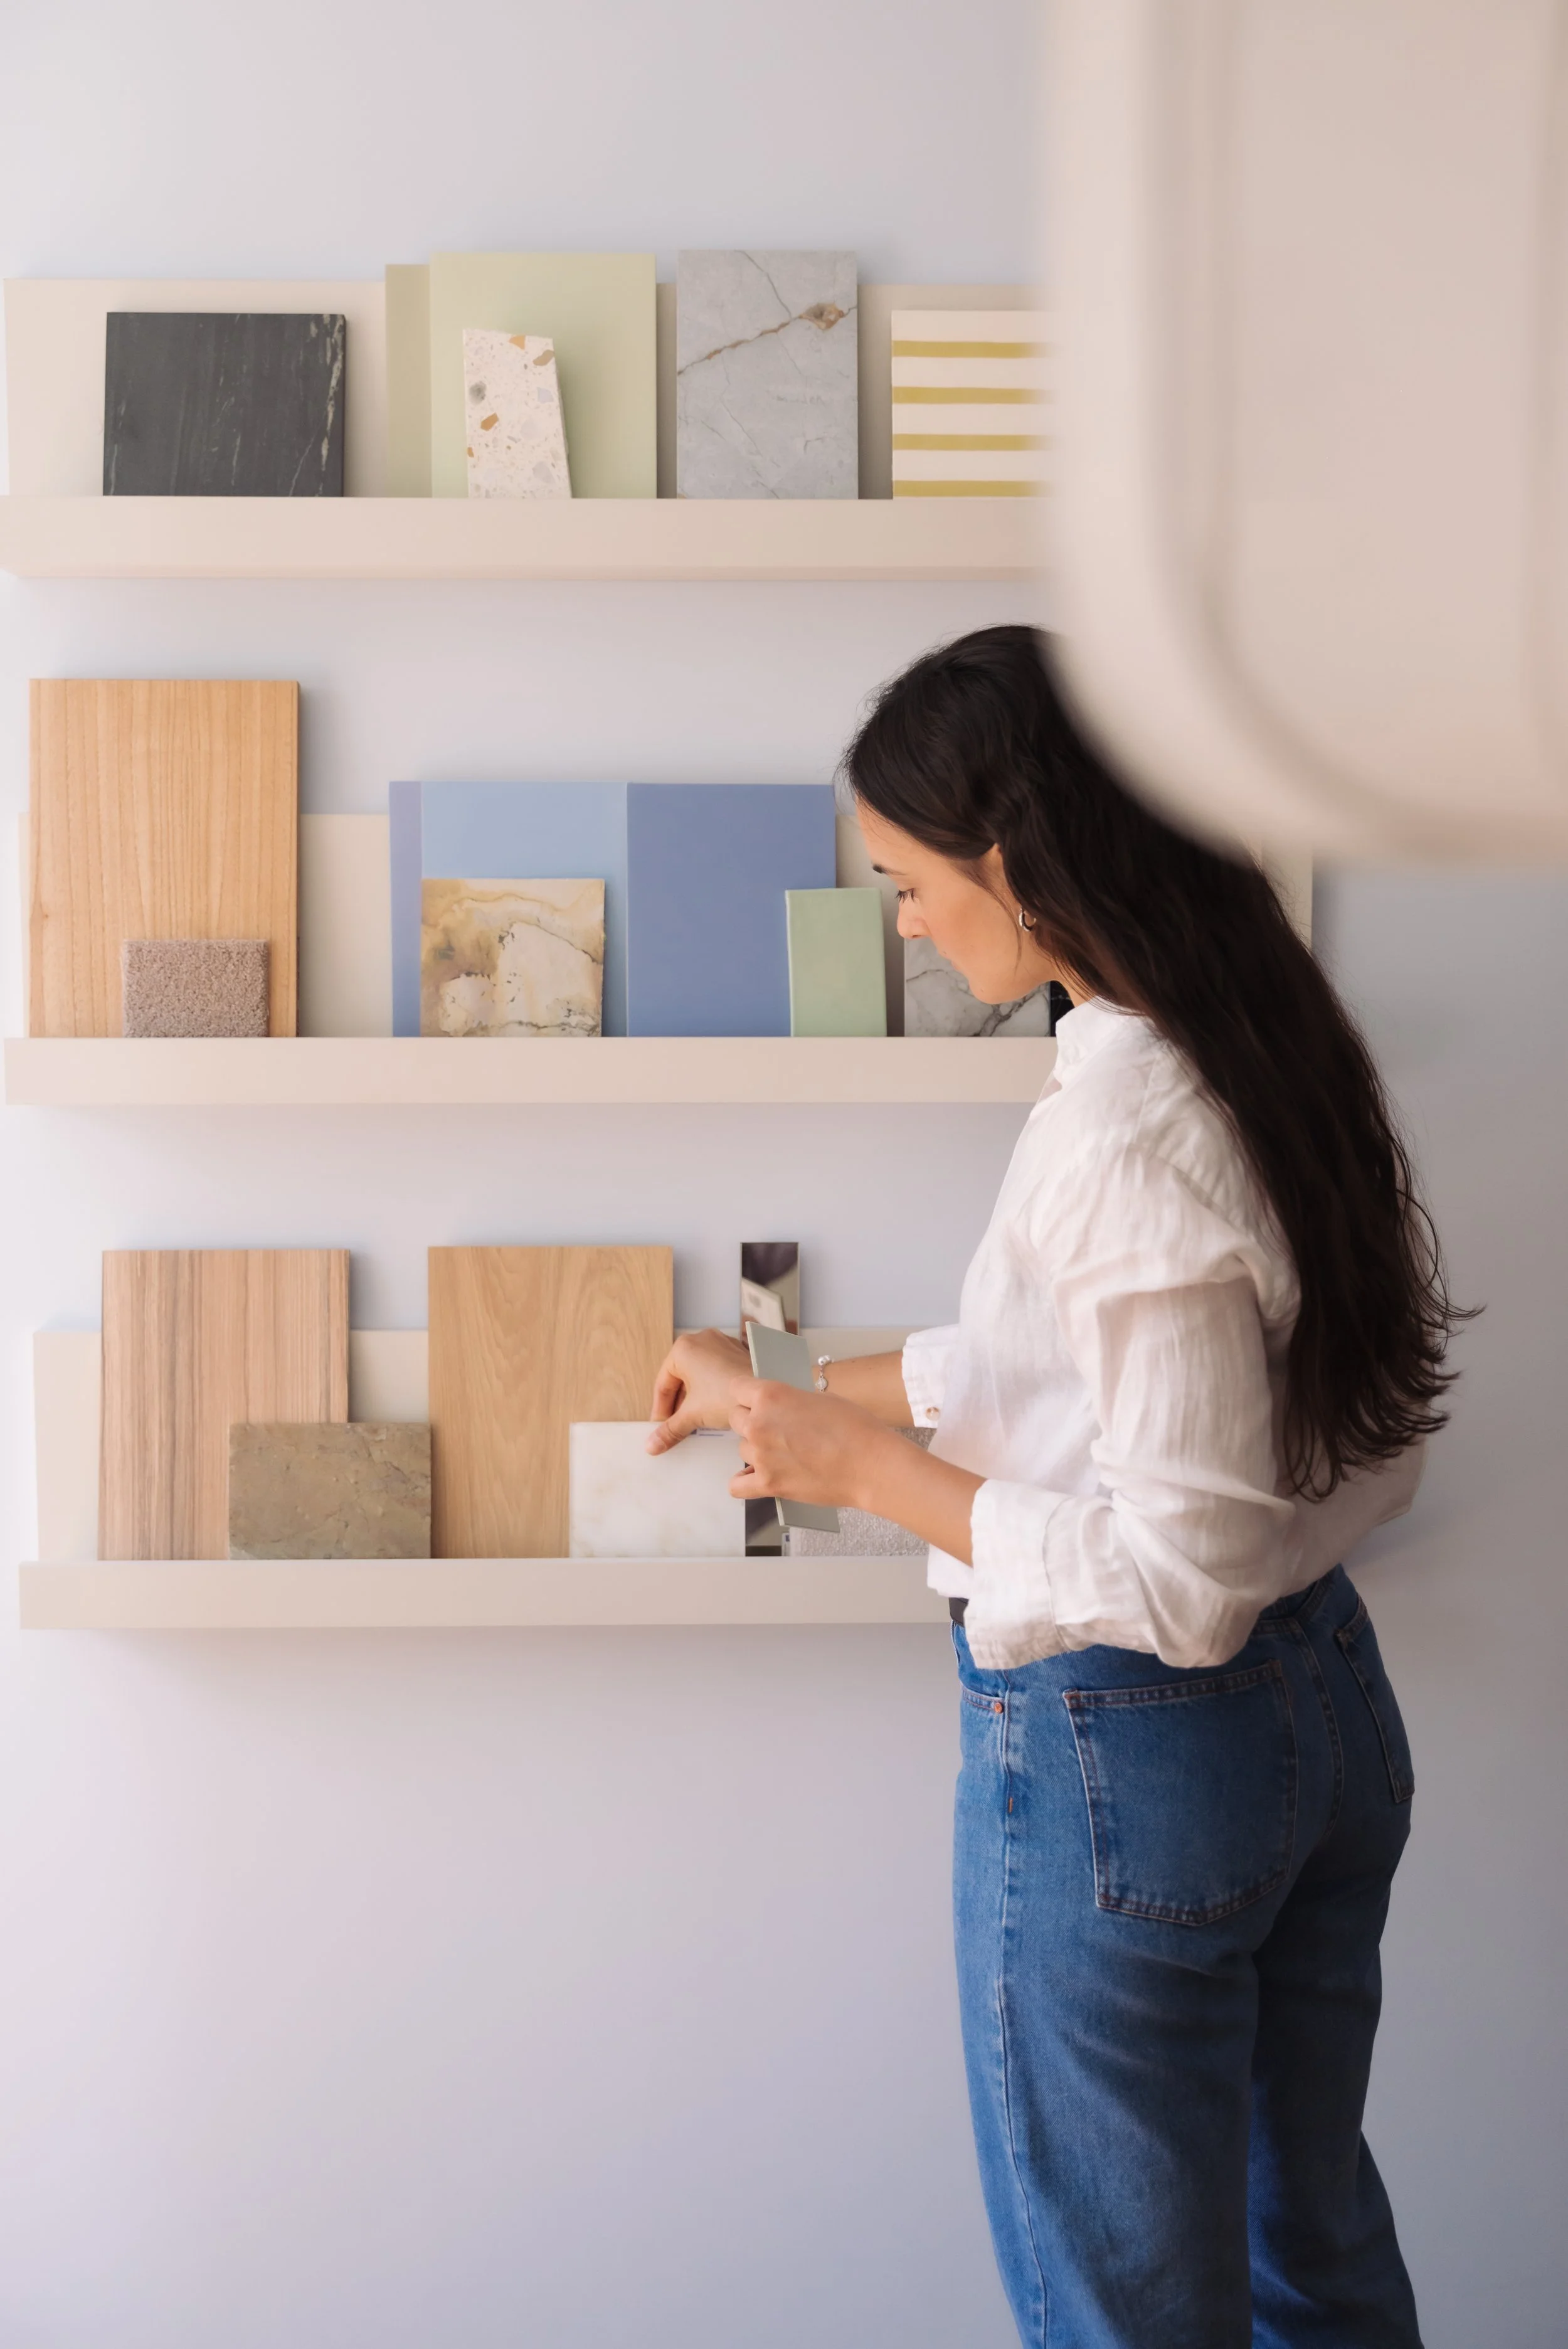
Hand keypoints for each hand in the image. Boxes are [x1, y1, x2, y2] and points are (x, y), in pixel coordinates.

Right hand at [647, 1328, 753, 1451]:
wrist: (763, 1397)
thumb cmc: (728, 1396)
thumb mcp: (692, 1415)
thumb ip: (669, 1430)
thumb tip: (653, 1444)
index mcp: (683, 1348)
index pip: (663, 1384)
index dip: (660, 1409)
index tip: (660, 1427)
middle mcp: (701, 1339)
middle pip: (680, 1378)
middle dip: (677, 1404)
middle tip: (675, 1426)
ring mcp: (720, 1343)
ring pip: (698, 1375)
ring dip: (693, 1398)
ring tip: (694, 1420)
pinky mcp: (736, 1352)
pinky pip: (714, 1371)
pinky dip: (709, 1389)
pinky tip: (712, 1408)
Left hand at [726, 1378, 898, 1510]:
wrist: (872, 1465)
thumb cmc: (855, 1429)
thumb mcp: (820, 1399)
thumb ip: (790, 1402)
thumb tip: (779, 1411)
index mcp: (771, 1396)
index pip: (737, 1388)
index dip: (747, 1393)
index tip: (754, 1399)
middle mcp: (759, 1424)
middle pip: (736, 1418)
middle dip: (752, 1420)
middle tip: (776, 1427)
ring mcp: (761, 1456)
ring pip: (743, 1449)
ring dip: (757, 1449)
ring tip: (784, 1453)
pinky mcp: (768, 1484)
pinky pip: (737, 1484)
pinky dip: (745, 1481)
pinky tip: (759, 1476)